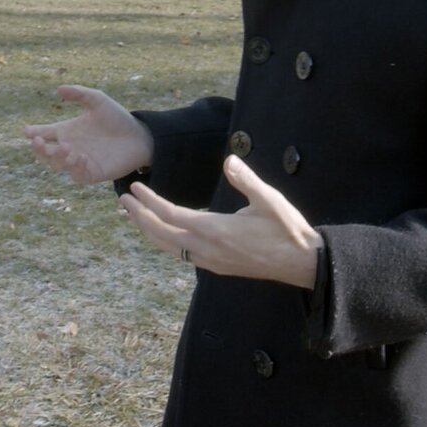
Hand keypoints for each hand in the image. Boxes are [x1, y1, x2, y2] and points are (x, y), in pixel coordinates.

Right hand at [23, 85, 153, 184]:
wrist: (139, 137)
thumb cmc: (117, 118)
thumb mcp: (97, 100)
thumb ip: (79, 93)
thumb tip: (59, 89)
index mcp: (67, 130)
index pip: (44, 133)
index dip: (33, 132)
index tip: (27, 130)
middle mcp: (69, 147)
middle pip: (44, 152)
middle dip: (37, 148)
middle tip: (36, 140)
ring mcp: (78, 161)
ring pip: (57, 165)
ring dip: (57, 157)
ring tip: (66, 147)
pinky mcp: (91, 173)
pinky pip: (76, 175)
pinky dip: (75, 167)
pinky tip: (81, 157)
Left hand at [119, 154, 322, 288]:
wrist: (304, 263)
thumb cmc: (288, 229)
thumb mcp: (269, 199)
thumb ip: (247, 179)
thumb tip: (229, 159)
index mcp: (216, 230)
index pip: (171, 215)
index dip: (150, 202)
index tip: (134, 189)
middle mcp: (208, 249)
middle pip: (161, 234)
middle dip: (139, 217)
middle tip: (123, 201)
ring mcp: (211, 261)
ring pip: (169, 247)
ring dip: (149, 231)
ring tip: (135, 216)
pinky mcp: (217, 267)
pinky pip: (182, 254)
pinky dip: (165, 242)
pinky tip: (163, 234)